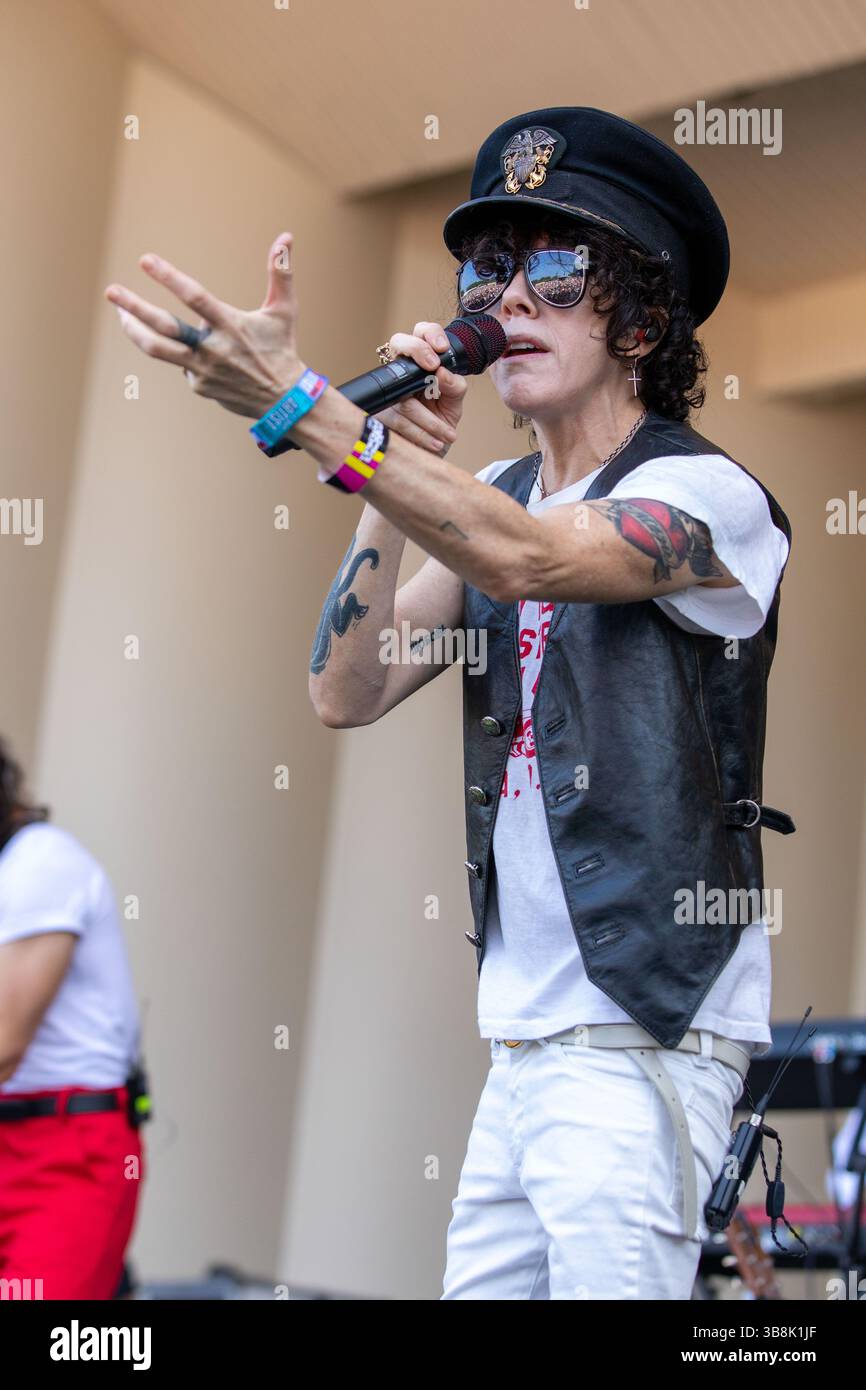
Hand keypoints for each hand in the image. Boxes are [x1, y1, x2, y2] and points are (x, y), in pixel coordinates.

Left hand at [105, 234, 303, 417]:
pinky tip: (189, 349)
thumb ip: (281, 272)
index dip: (168, 278)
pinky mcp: (198, 385)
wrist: (284, 400)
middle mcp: (212, 348)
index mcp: (230, 324)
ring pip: (158, 349)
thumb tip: (286, 237)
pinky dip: (180, 352)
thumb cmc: (282, 349)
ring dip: (134, 330)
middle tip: (111, 291)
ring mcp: (202, 369)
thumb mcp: (284, 310)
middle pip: (164, 327)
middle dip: (134, 307)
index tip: (145, 261)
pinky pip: (181, 363)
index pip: (194, 297)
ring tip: (121, 314)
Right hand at [376, 322, 467, 454]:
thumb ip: (455, 386)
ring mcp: (388, 390)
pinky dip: (421, 434)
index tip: (441, 350)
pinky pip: (400, 420)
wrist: (427, 451)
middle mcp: (401, 370)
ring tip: (447, 435)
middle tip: (433, 368)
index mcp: (422, 362)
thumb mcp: (454, 403)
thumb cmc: (439, 421)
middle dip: (417, 350)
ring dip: (431, 420)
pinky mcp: (379, 412)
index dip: (429, 334)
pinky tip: (435, 443)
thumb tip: (442, 373)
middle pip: (399, 342)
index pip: (420, 332)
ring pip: (405, 395)